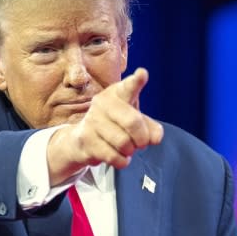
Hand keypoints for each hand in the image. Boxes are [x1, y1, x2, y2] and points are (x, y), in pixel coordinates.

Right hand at [47, 68, 163, 184]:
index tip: (142, 74)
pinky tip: (117, 156)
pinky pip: (113, 156)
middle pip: (133, 122)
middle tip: (141, 143)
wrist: (81, 140)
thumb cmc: (114, 125)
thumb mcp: (134, 122)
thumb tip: (155, 138)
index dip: (136, 82)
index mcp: (117, 93)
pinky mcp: (85, 139)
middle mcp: (102, 102)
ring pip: (124, 142)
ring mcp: (92, 120)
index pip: (129, 87)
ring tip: (125, 148)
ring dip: (130, 151)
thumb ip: (150, 128)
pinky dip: (121, 161)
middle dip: (142, 138)